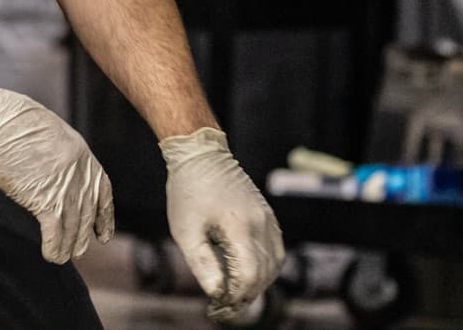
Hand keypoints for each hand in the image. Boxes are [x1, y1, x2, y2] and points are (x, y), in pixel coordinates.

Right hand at [0, 77, 114, 262]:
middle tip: (80, 249)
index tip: (103, 231)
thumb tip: (56, 168)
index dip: (104, 214)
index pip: (102, 189)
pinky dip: (54, 248)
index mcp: (81, 153)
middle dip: (84, 234)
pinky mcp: (43, 198)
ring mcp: (63, 186)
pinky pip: (55, 232)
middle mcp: (78, 171)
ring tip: (65, 257)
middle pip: (88, 212)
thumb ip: (60, 153)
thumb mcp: (50, 131)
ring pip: (74, 226)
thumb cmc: (13, 120)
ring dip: (70, 246)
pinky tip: (51, 255)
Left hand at [160, 127, 283, 316]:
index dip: (236, 297)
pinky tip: (247, 273)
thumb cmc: (188, 192)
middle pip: (264, 274)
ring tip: (235, 291)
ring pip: (275, 264)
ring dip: (258, 283)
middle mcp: (260, 223)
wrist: (201, 155)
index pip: (249, 276)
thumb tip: (217, 293)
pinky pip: (276, 249)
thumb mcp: (185, 232)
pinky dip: (266, 267)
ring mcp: (267, 218)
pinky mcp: (268, 214)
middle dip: (246, 295)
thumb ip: (202, 266)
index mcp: (239, 226)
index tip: (217, 305)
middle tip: (223, 305)